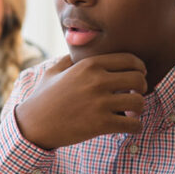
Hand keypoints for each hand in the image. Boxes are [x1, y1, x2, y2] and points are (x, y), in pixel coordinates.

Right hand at [13, 53, 146, 149]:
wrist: (33, 125)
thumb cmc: (43, 98)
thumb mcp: (54, 71)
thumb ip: (71, 58)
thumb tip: (79, 46)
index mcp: (89, 65)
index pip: (130, 60)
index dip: (140, 68)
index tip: (138, 77)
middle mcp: (97, 81)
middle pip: (139, 79)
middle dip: (141, 88)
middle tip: (134, 96)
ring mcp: (99, 103)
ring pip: (139, 102)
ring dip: (139, 109)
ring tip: (131, 113)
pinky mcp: (101, 124)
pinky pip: (133, 124)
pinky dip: (136, 127)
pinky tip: (129, 127)